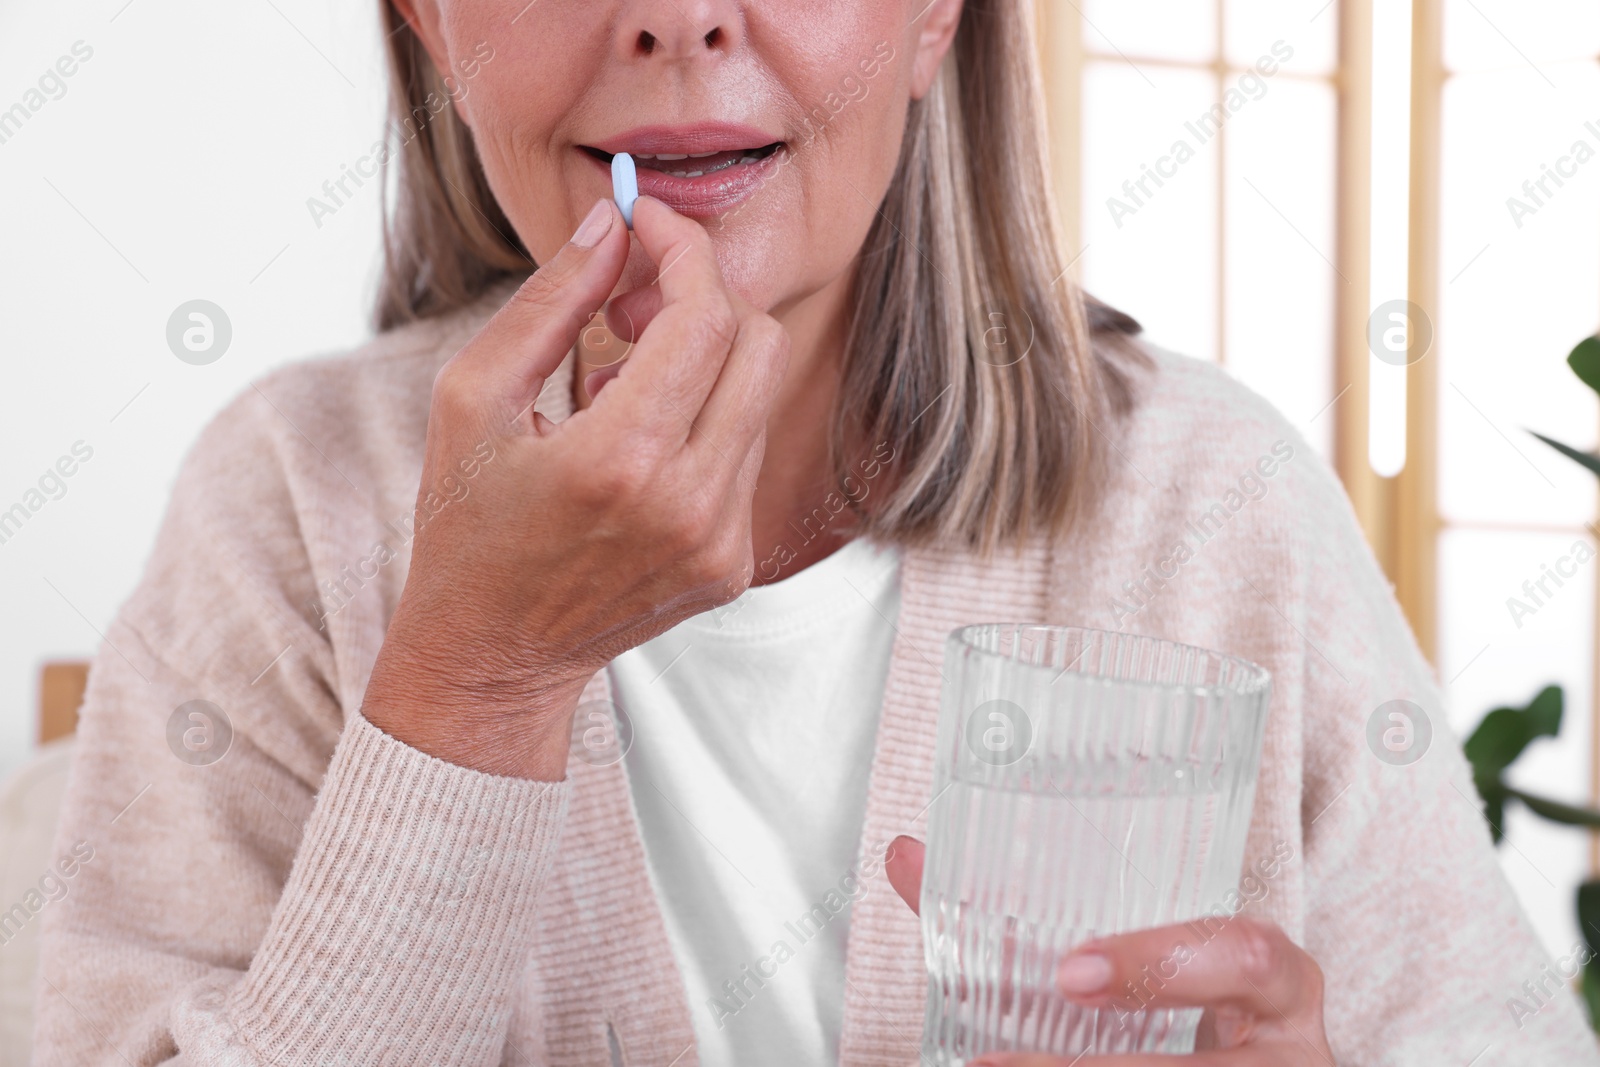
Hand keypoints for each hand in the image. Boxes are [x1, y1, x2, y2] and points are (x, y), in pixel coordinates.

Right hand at [362, 195, 789, 779]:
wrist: (491, 659)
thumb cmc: (464, 524)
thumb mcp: (473, 399)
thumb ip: (551, 302)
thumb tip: (613, 222)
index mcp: (620, 460)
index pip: (706, 316)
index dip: (684, 249)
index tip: (648, 222)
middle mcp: (691, 505)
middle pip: (759, 343)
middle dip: (704, 296)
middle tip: (632, 302)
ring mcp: (722, 542)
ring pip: (760, 395)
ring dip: (702, 360)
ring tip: (616, 383)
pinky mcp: (735, 564)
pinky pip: (747, 453)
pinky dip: (703, 421)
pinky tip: (636, 443)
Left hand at [885, 836, 1334, 1064]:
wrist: (1249, 1062)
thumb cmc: (1185, 1005)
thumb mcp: (1143, 961)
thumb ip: (1023, 920)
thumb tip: (907, 856)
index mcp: (1274, 981)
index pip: (1248, 955)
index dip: (1162, 965)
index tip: (1071, 973)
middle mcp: (1287, 1049)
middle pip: (1210, 1065)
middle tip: (994, 1063)